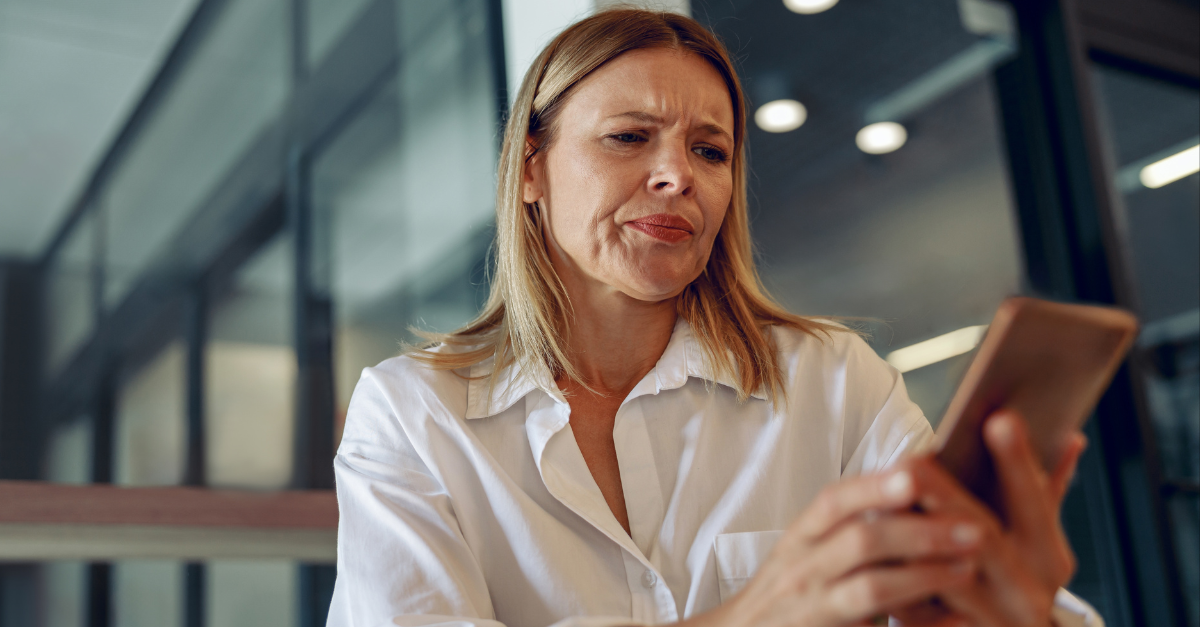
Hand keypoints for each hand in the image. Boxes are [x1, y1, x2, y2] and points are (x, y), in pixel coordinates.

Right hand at [689, 466, 983, 626]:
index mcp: (800, 538)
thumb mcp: (804, 552)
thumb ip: (845, 527)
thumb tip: (909, 485)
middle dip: (920, 531)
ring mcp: (811, 608)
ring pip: (870, 589)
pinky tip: (952, 621)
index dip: (874, 486)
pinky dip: (918, 624)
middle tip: (973, 528)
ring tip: (967, 569)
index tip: (915, 472)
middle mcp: (802, 569)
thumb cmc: (787, 594)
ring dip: (925, 576)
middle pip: (860, 541)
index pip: (832, 501)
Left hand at [892, 412, 1086, 626]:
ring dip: (914, 539)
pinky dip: (900, 585)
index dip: (1018, 464)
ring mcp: (995, 622)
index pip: (1037, 504)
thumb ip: (1045, 493)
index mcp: (1049, 559)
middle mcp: (1028, 593)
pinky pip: (922, 615)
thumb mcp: (1038, 542)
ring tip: (884, 501)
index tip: (1000, 418)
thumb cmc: (1017, 585)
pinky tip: (876, 558)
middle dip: (948, 497)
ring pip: (949, 577)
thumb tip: (1068, 436)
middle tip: (915, 460)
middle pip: (984, 538)